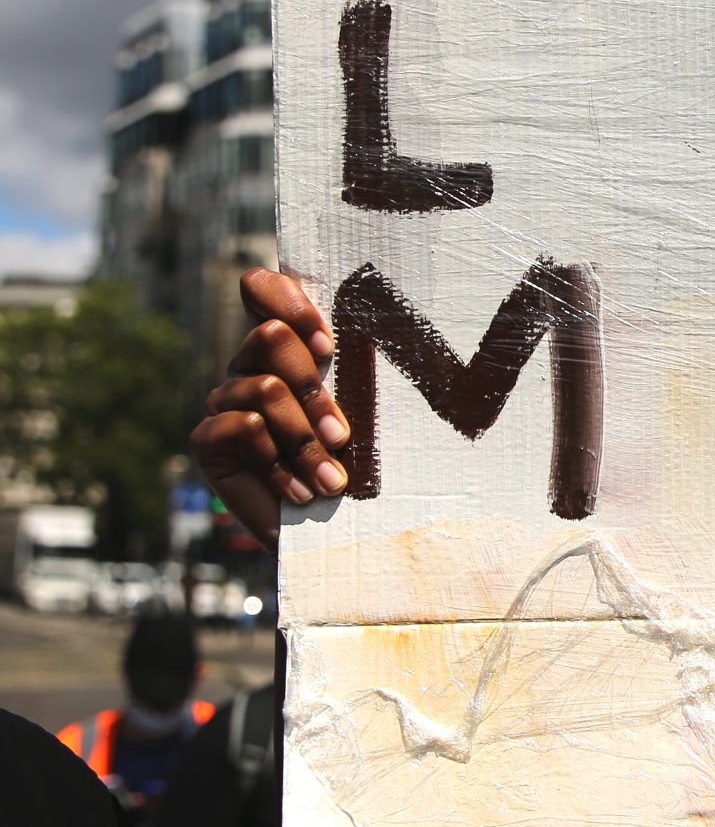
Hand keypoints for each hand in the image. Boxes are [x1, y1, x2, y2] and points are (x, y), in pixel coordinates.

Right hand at [190, 270, 349, 550]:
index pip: (263, 288)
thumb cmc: (360, 470)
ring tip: (333, 480)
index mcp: (288, 350)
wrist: (331, 538)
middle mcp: (250, 367)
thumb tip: (395, 330)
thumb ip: (360, 372)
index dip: (287, 299)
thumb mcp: (366, 414)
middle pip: (270, 335)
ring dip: (306, 440)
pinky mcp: (207, 440)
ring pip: (264, 388)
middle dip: (315, 388)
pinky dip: (281, 466)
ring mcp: (224, 401)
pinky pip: (245, 428)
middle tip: (342, 435)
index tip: (327, 344)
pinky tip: (301, 494)